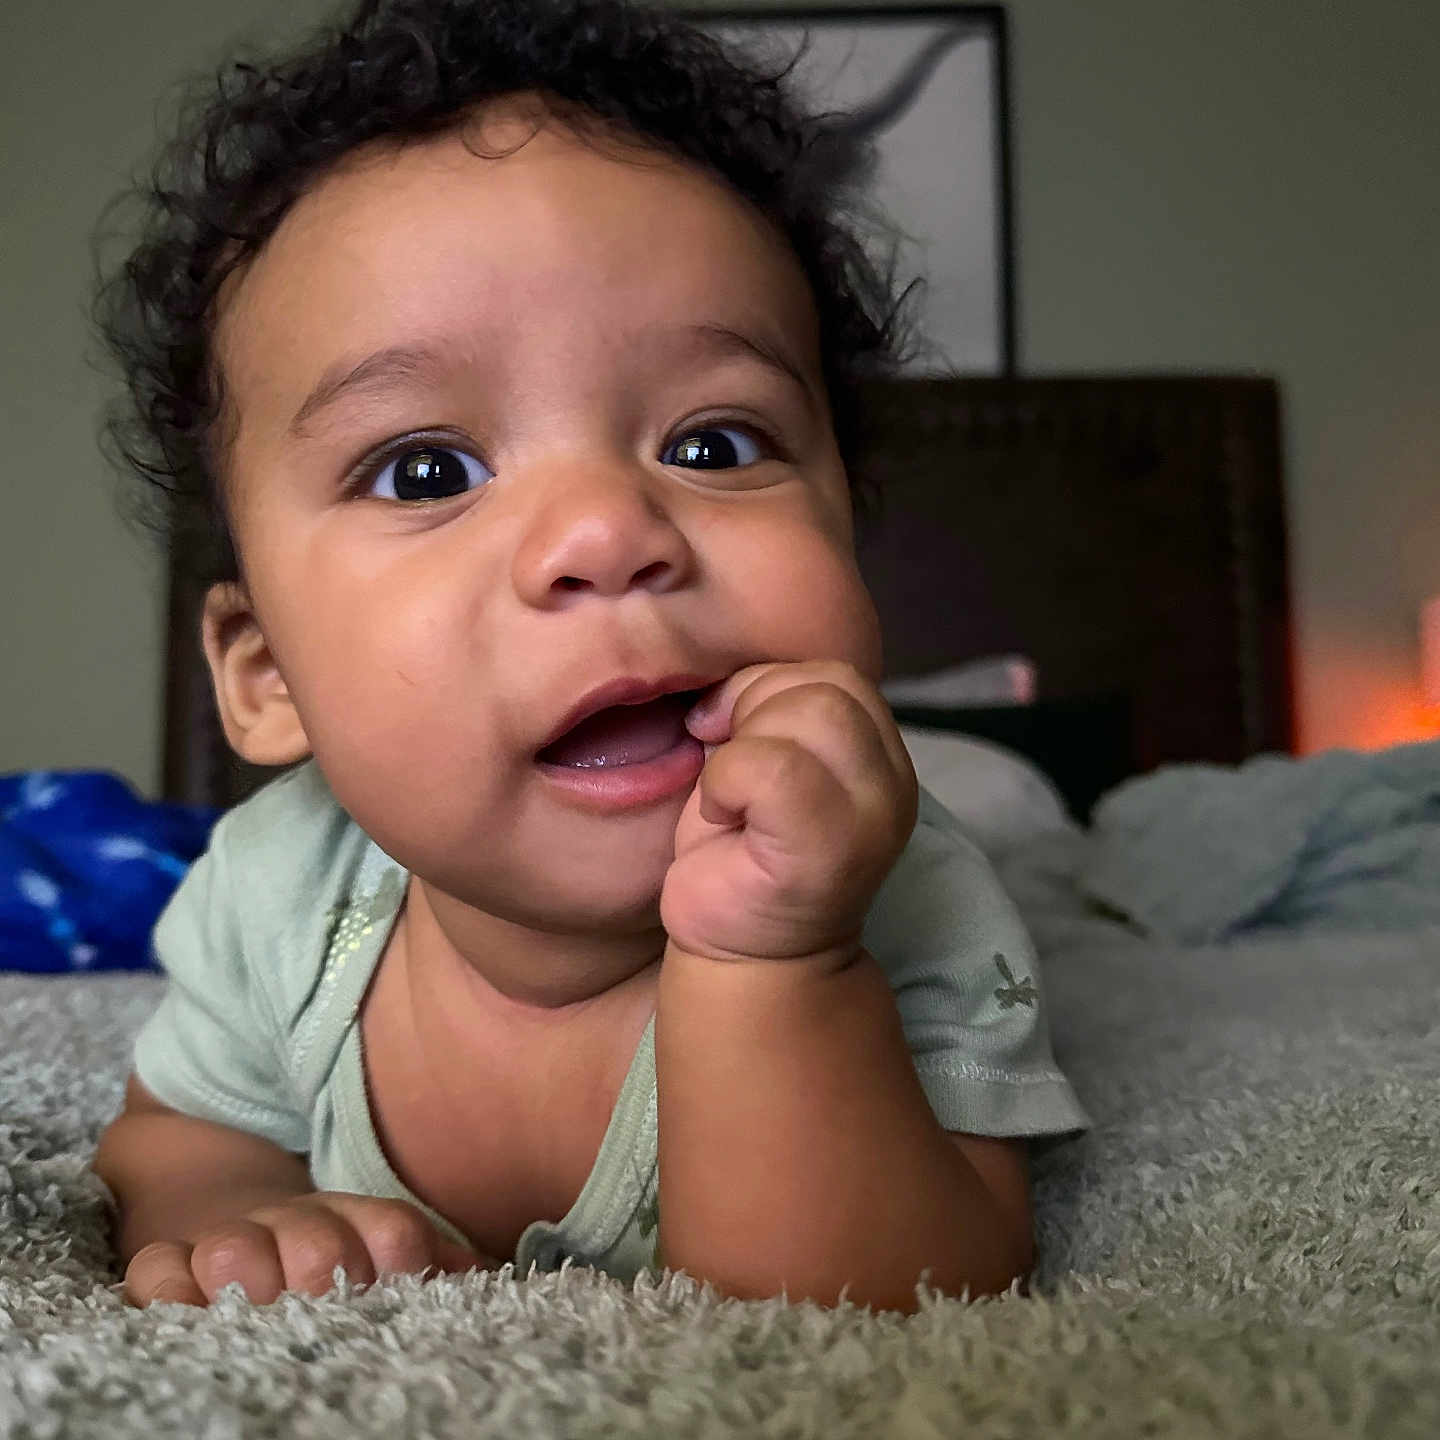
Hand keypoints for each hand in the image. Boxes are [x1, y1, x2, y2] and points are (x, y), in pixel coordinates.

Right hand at [122, 1192, 493, 1306]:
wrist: (215, 1194)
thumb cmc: (317, 1240)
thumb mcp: (378, 1240)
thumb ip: (434, 1258)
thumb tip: (485, 1274)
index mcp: (355, 1223)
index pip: (395, 1233)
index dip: (404, 1259)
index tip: (408, 1285)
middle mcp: (293, 1228)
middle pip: (320, 1247)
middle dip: (327, 1275)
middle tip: (327, 1304)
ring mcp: (225, 1243)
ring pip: (235, 1251)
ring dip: (247, 1277)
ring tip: (255, 1305)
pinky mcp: (163, 1259)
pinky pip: (154, 1273)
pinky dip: (166, 1288)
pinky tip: (184, 1305)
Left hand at [661, 660, 917, 962]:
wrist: (745, 960)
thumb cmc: (743, 857)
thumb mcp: (767, 761)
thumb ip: (776, 712)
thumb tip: (727, 682)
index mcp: (880, 757)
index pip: (837, 675)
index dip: (769, 686)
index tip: (728, 731)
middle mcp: (893, 783)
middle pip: (829, 686)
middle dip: (756, 710)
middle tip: (730, 772)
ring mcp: (871, 817)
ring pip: (811, 713)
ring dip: (742, 746)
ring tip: (730, 797)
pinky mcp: (832, 847)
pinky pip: (771, 765)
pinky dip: (726, 779)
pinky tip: (721, 817)